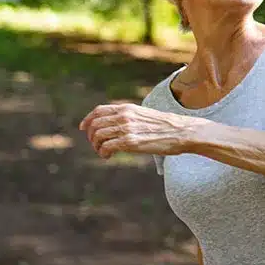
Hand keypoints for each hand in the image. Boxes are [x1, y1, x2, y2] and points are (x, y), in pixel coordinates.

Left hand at [78, 103, 200, 158]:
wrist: (181, 131)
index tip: (83, 128)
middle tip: (97, 145)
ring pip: (98, 136)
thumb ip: (129, 117)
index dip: (87, 120)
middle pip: (95, 125)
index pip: (98, 111)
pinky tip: (108, 156)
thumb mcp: (144, 114)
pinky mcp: (130, 142)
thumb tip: (118, 125)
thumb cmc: (166, 126)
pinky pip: (107, 147)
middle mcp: (124, 116)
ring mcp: (126, 129)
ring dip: (97, 146)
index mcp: (127, 108)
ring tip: (104, 152)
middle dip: (91, 136)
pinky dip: (103, 153)